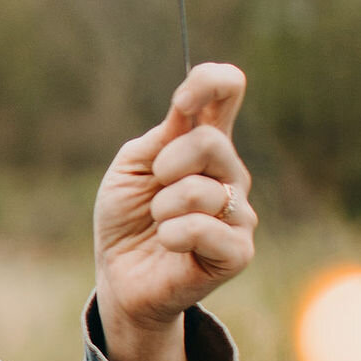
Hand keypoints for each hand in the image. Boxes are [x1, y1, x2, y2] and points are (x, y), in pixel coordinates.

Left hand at [92, 62, 256, 360]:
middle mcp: (230, 174)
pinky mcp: (238, 251)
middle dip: (168, 163)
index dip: (210, 83)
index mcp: (205, 145)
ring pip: (202, 190)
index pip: (228, 91)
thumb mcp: (130, 170)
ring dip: (163, 208)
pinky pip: (206, 229)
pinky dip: (172, 234)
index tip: (180, 103)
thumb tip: (187, 113)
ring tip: (158, 225)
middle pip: (211, 142)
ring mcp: (239, 212)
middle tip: (154, 185)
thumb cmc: (126, 219)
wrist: (121, 277)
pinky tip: (166, 243)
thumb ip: (159, 140)